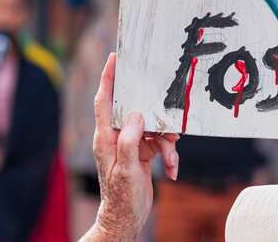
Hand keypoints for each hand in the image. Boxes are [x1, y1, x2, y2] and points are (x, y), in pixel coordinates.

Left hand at [87, 53, 179, 241]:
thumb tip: (137, 115)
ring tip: (172, 158)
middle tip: (168, 124)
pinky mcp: (141, 153)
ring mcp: (130, 144)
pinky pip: (159, 144)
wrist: (127, 219)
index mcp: (105, 137)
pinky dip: (169, 155)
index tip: (114, 58)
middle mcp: (116, 137)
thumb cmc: (121, 197)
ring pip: (153, 129)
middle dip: (156, 118)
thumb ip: (130, 140)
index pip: (104, 101)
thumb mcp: (127, 169)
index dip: (108, 78)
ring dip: (166, 143)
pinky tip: (173, 170)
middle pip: (136, 112)